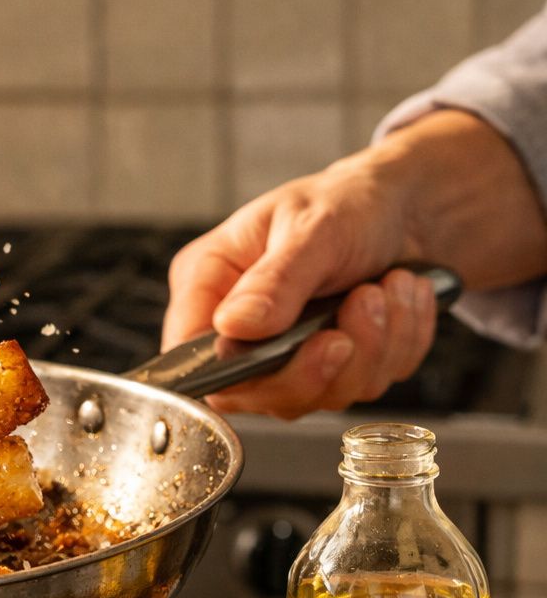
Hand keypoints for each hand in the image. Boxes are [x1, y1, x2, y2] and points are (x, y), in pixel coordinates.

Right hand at [162, 162, 437, 419]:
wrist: (407, 207)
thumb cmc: (347, 201)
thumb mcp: (311, 227)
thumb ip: (273, 281)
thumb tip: (234, 326)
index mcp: (209, 287)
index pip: (191, 357)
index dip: (236, 370)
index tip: (299, 343)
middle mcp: (238, 332)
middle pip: (258, 392)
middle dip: (324, 360)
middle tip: (365, 303)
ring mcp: (285, 358)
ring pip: (320, 396)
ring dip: (375, 345)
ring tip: (391, 285)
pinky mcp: (332, 371)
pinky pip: (366, 387)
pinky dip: (399, 344)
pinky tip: (402, 298)